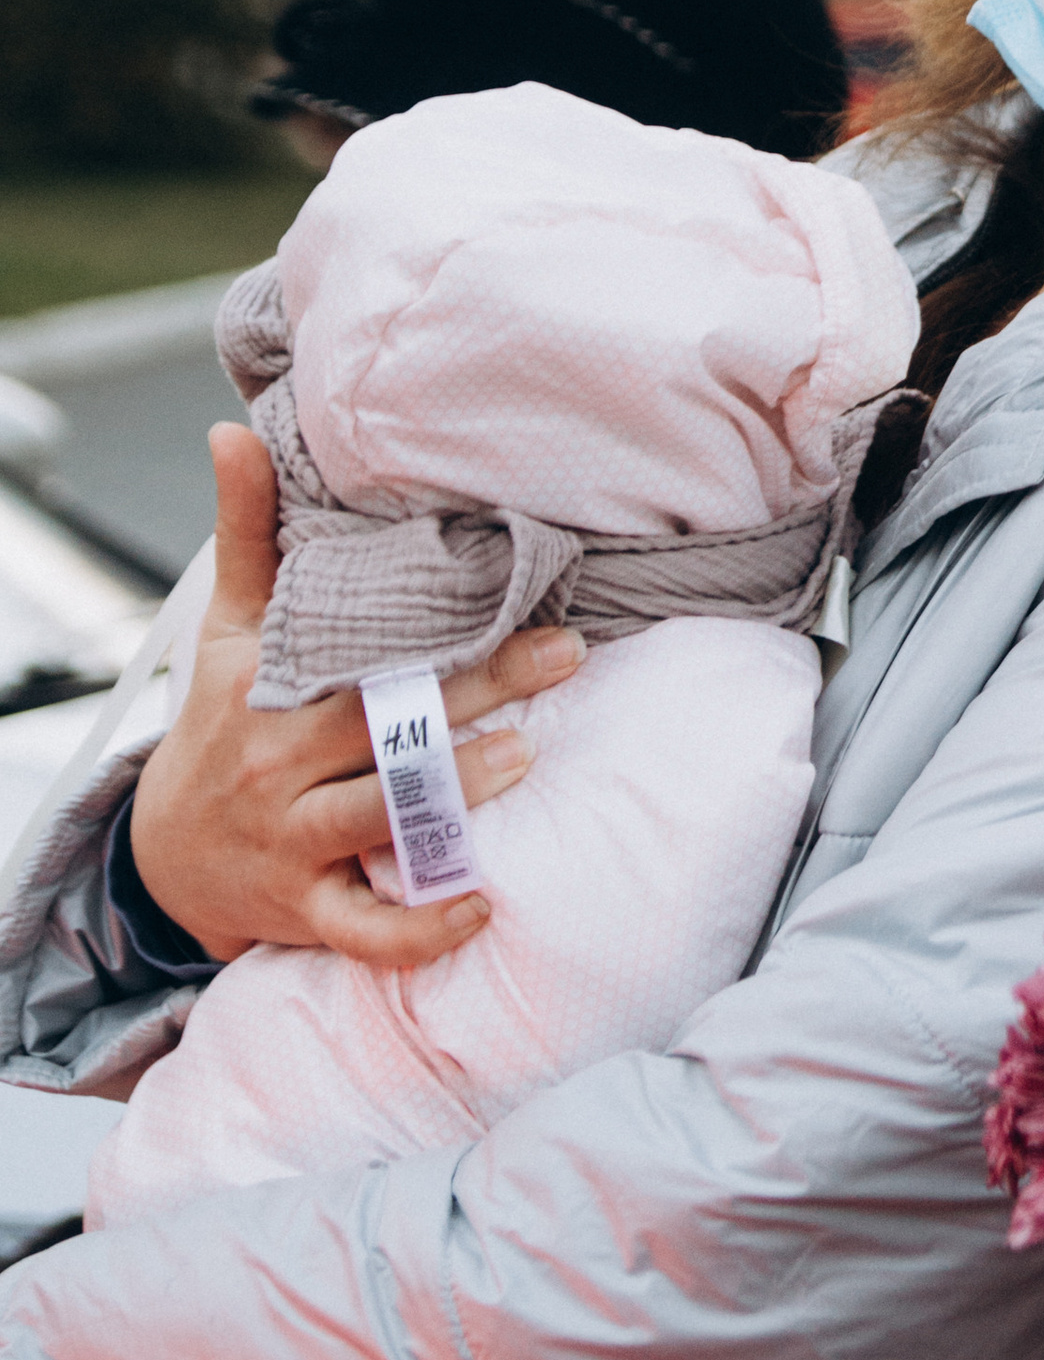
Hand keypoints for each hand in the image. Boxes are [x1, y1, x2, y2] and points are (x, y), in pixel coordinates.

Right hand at [125, 426, 585, 970]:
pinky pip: (365, 929)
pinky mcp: (305, 911)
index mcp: (270, 692)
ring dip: (452, 793)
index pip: (359, 653)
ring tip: (524, 759)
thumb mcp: (225, 626)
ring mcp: (292, 842)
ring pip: (378, 819)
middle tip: (564, 653)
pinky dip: (419, 928)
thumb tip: (230, 429)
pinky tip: (481, 907)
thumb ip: (245, 529)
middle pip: (382, 727)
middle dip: (476, 692)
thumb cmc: (218, 720)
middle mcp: (280, 766)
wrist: (162, 853)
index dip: (436, 625)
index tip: (517, 585)